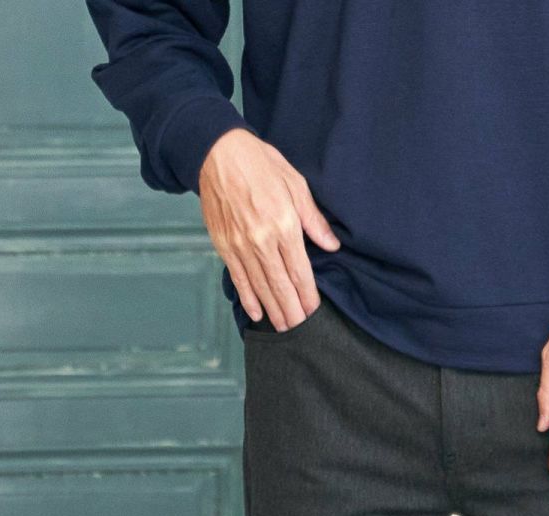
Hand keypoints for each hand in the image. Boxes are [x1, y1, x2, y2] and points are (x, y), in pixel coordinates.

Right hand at [199, 129, 340, 330]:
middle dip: (292, 311)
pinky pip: (238, 278)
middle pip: (281, 285)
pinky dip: (247, 298)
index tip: (314, 311)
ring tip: (284, 329)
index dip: (308, 295)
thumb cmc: (260, 164)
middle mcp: (261, 240)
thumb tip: (331, 245)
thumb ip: (313, 219)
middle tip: (301, 331)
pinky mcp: (224, 245)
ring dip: (273, 310)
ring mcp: (240, 245)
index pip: (300, 271)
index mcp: (283, 225)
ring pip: (260, 287)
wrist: (216, 152)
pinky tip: (257, 314)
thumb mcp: (295, 184)